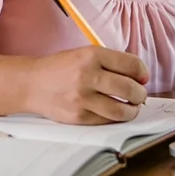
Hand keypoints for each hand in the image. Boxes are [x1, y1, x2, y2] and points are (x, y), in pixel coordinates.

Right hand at [25, 46, 149, 124]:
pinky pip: (107, 121)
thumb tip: (141, 77)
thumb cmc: (61, 68)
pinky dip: (116, 118)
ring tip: (131, 106)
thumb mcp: (84, 54)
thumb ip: (111, 62)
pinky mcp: (78, 116)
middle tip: (139, 95)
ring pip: (121, 110)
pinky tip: (115, 112)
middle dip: (140, 94)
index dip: (142, 72)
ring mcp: (82, 98)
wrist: (31, 84)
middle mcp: (87, 75)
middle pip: (129, 89)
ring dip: (132, 110)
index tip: (143, 77)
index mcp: (91, 55)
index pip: (130, 64)